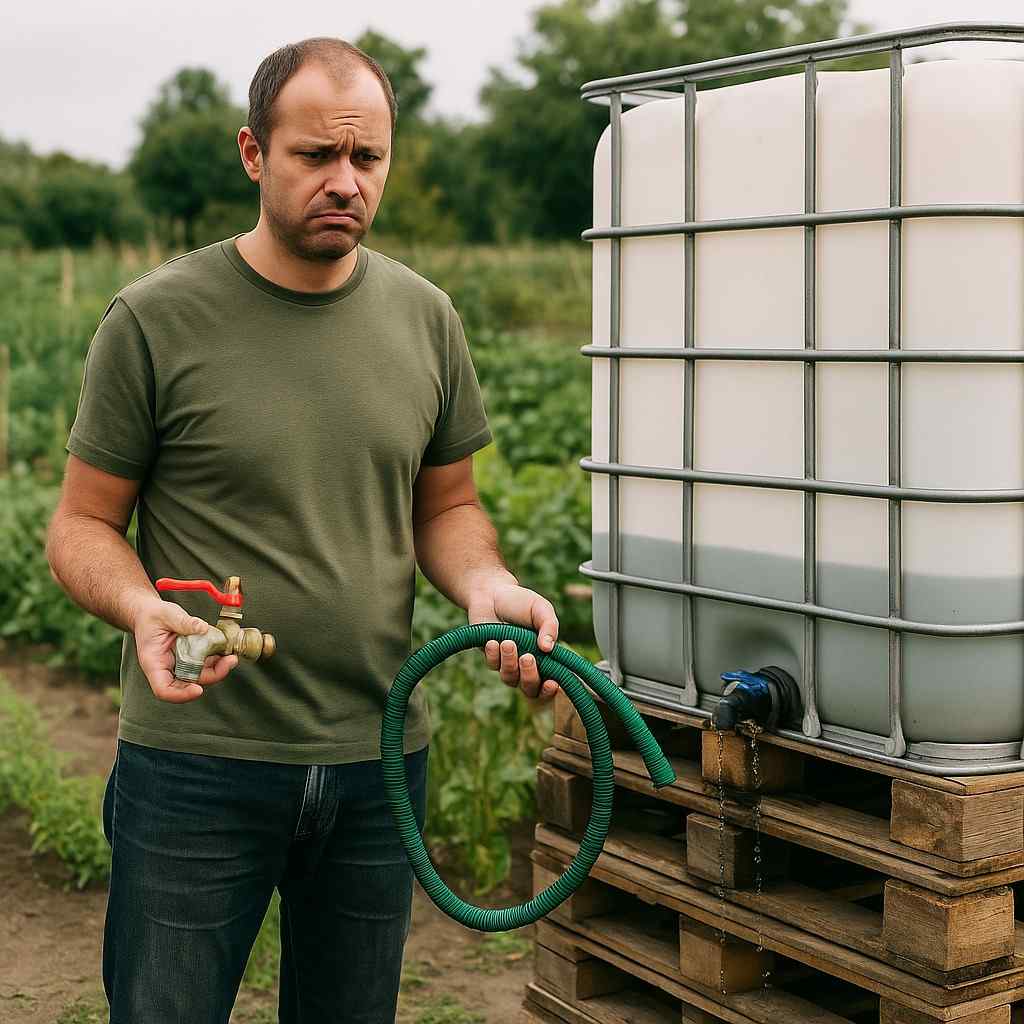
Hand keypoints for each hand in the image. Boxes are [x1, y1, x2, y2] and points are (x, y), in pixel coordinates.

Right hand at [132, 598, 238, 702]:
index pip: (163, 689)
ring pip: (202, 674)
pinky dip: (217, 659)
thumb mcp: (165, 614)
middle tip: (229, 662)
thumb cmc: (152, 617)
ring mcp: (182, 664)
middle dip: (213, 675)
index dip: (180, 694)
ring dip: (219, 668)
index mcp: (154, 663)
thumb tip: (202, 628)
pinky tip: (226, 648)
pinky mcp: (192, 657)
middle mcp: (168, 668)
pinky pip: (207, 663)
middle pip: (190, 683)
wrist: (150, 613)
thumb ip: (182, 621)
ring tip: (231, 656)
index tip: (197, 690)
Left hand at [468, 578, 559, 702]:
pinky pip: (493, 666)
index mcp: (546, 656)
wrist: (492, 593)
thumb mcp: (540, 608)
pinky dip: (494, 655)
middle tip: (528, 657)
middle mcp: (528, 665)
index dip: (552, 690)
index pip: (551, 682)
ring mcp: (509, 663)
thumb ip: (549, 626)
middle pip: (530, 688)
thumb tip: (548, 647)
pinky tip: (493, 641)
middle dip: (530, 676)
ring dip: (510, 663)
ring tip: (508, 642)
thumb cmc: (520, 601)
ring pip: (510, 679)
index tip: (552, 683)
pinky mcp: (491, 658)